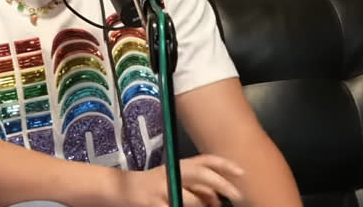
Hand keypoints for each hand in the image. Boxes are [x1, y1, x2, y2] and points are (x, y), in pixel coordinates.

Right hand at [121, 154, 243, 206]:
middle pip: (201, 174)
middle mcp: (171, 173)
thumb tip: (217, 199)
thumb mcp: (173, 181)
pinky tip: (178, 206)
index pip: (204, 160)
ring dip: (202, 205)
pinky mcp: (153, 204)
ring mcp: (161, 189)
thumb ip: (194, 187)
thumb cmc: (152, 187)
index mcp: (178, 165)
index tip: (242, 172)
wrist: (121, 189)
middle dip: (222, 184)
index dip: (224, 164)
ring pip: (192, 199)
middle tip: (237, 195)